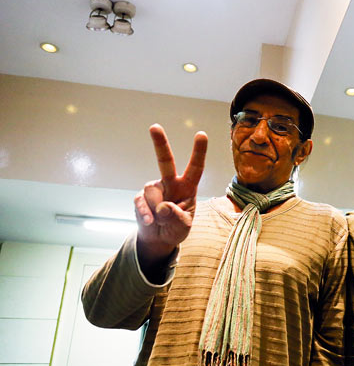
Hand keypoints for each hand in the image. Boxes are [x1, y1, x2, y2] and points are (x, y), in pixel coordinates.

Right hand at [134, 124, 207, 267]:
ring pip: (152, 192)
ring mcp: (154, 189)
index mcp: (187, 187)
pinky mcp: (140, 198)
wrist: (159, 238)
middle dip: (160, 143)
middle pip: (165, 161)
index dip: (199, 151)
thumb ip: (176, 217)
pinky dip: (146, 215)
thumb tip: (163, 207)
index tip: (201, 134)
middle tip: (154, 127)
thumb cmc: (177, 228)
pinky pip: (141, 203)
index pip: (195, 168)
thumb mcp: (184, 226)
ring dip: (157, 210)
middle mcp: (170, 183)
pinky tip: (150, 222)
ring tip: (162, 221)